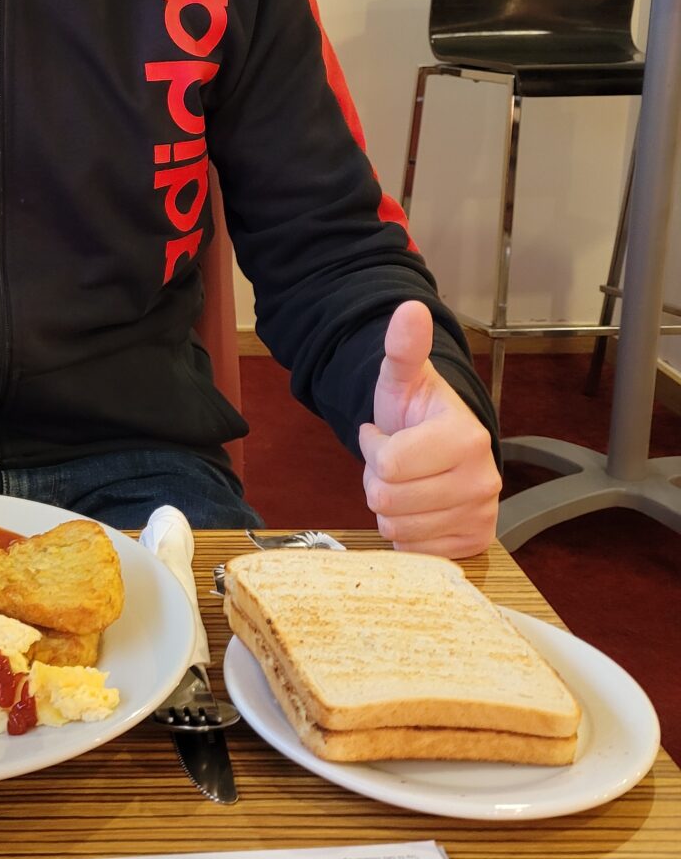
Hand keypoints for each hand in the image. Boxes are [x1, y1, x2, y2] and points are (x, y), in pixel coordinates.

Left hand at [358, 300, 500, 558]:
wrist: (441, 445)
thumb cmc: (416, 413)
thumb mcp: (402, 378)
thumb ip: (403, 347)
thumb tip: (409, 309)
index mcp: (467, 437)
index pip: (388, 464)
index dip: (375, 449)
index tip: (387, 434)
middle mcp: (482, 480)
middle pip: (388, 500)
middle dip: (379, 480)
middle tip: (394, 462)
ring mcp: (481, 514)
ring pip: (396, 528)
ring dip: (389, 507)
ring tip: (407, 481)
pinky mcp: (474, 542)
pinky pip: (414, 550)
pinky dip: (406, 533)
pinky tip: (419, 507)